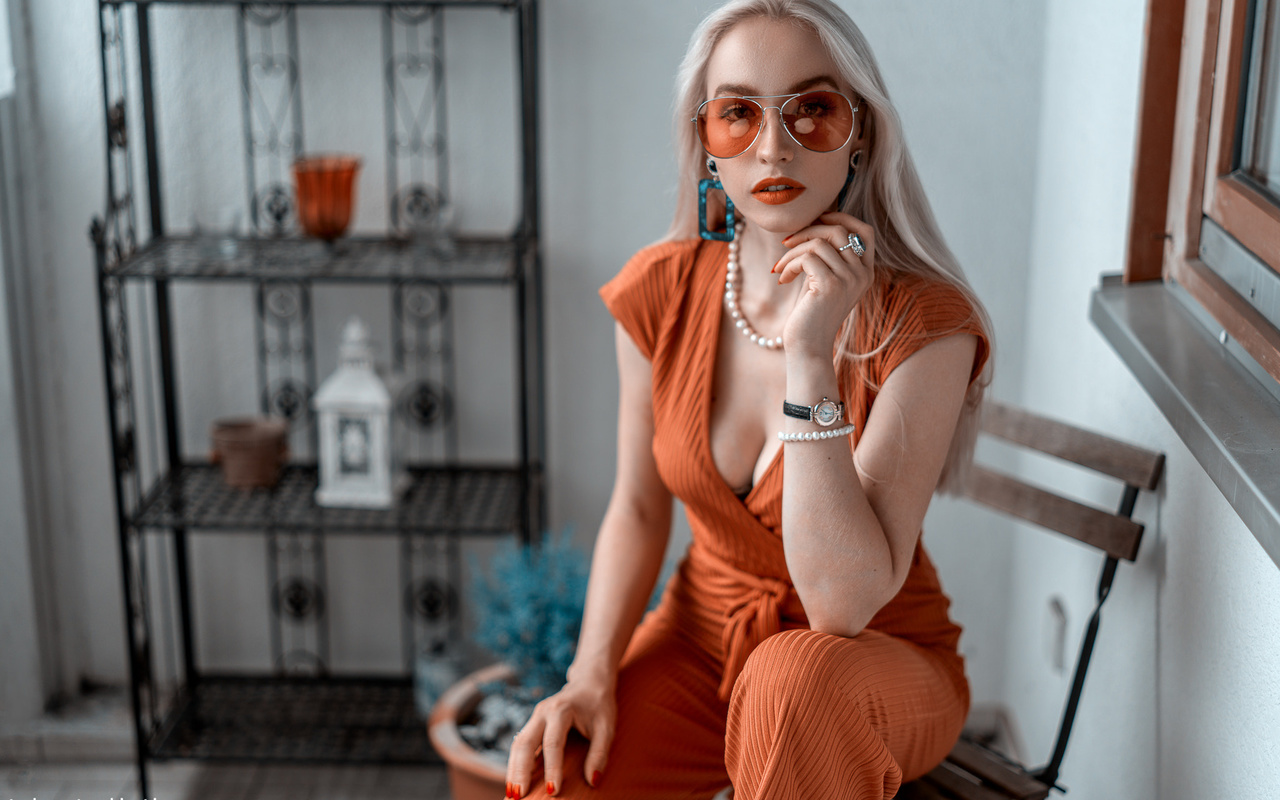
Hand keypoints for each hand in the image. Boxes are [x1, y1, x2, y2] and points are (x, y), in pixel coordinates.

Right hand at [505, 674, 616, 797]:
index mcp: (561, 710)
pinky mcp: (533, 723)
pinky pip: (520, 744)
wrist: (590, 681)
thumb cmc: (600, 705)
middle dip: (520, 771)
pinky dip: (516, 763)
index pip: (553, 742)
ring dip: (513, 769)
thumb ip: (600, 753)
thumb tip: (593, 780)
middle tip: (518, 796)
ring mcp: (535, 717)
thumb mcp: (607, 727)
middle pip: (524, 742)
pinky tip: (515, 781)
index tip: (553, 791)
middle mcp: (543, 712)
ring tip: (511, 793)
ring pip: (517, 744)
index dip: (552, 768)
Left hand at [773, 211, 875, 357]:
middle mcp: (862, 274)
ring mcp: (849, 279)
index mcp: (866, 272)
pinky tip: (782, 278)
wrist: (809, 346)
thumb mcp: (825, 279)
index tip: (818, 218)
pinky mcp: (830, 285)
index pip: (865, 231)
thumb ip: (828, 255)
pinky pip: (806, 258)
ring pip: (818, 243)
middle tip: (787, 243)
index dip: (842, 217)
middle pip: (838, 230)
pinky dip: (789, 264)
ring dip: (792, 252)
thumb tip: (815, 222)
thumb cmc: (812, 312)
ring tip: (780, 268)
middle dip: (808, 230)